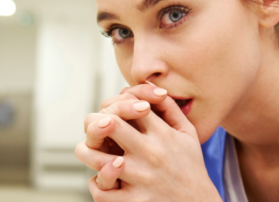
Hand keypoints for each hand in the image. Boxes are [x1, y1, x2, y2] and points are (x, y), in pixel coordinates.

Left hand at [76, 85, 219, 200]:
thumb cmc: (191, 168)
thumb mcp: (188, 134)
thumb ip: (170, 109)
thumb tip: (148, 87)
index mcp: (162, 134)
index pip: (129, 105)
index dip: (115, 104)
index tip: (113, 113)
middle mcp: (150, 153)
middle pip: (109, 124)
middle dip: (94, 122)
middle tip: (94, 128)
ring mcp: (140, 178)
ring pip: (97, 158)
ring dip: (87, 152)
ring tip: (89, 152)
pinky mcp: (134, 201)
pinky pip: (102, 190)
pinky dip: (96, 183)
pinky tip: (100, 179)